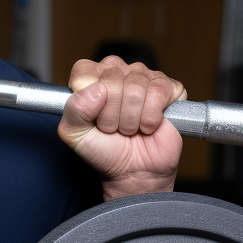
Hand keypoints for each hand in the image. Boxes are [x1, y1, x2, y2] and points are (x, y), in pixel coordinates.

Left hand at [57, 56, 185, 199]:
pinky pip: (158, 91)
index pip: (84, 72)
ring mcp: (144, 77)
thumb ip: (73, 110)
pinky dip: (150, 117)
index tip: (92, 119)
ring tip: (129, 128)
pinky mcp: (168, 88)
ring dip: (130, 119)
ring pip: (135, 88)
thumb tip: (97, 90)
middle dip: (110, 115)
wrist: (133, 171)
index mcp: (91, 78)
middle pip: (111, 81)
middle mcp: (117, 71)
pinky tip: (147, 125)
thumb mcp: (74, 135)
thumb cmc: (103, 150)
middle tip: (113, 127)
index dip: (87, 100)